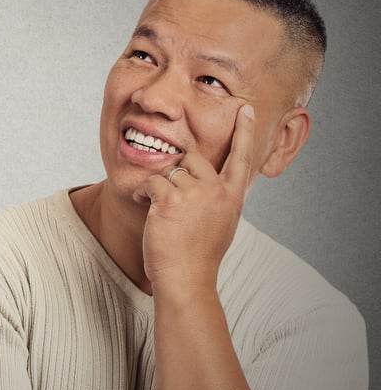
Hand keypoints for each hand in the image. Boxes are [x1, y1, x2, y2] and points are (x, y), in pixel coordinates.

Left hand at [134, 104, 255, 289]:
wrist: (187, 280)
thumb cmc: (198, 257)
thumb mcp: (221, 224)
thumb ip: (217, 200)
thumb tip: (210, 185)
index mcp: (233, 197)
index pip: (242, 157)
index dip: (245, 132)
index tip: (246, 108)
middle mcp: (218, 191)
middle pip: (194, 157)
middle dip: (177, 169)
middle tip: (169, 196)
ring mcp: (195, 194)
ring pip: (169, 169)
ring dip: (158, 186)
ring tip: (157, 210)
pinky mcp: (171, 199)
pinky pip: (151, 181)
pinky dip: (143, 193)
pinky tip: (146, 210)